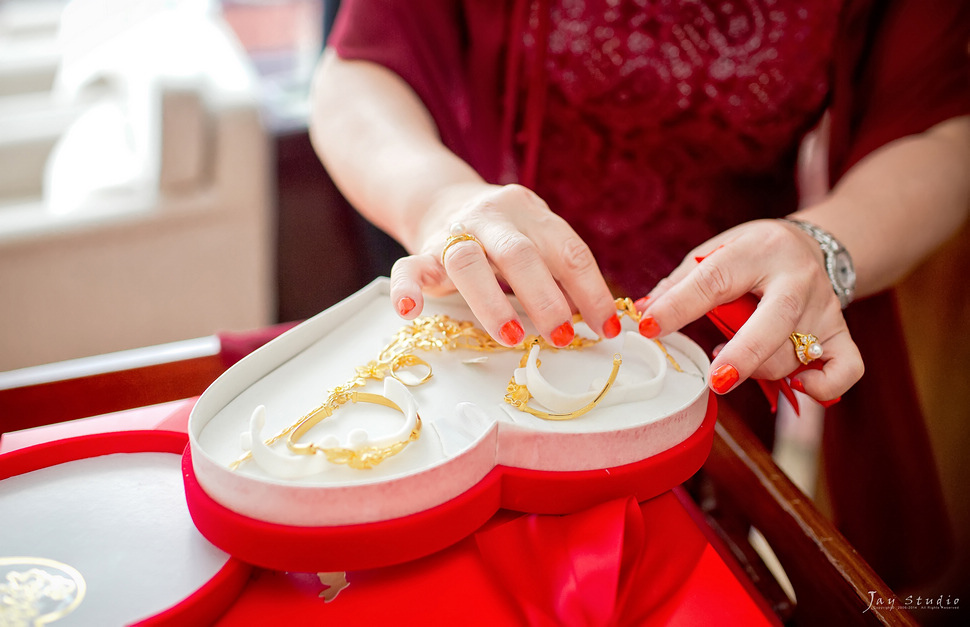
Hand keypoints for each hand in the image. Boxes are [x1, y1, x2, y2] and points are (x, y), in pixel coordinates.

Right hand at [388, 183, 620, 346]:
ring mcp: (454, 233)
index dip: (591, 291)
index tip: (605, 327)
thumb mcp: (537, 242)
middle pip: (520, 254)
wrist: (442, 199)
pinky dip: (407, 289)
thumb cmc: (502, 235)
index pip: (569, 251)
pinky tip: (412, 310)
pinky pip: (408, 268)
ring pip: (467, 262)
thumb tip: (592, 319)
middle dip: (545, 299)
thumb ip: (559, 273)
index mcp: (531, 213)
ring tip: (514, 337)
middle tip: (562, 337)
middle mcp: (493, 218)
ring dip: (492, 304)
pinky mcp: (421, 252)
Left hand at [637, 219, 863, 402]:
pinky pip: (845, 369)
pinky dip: (822, 386)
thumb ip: (680, 283)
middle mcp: (797, 276)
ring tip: (729, 361)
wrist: (812, 244)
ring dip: (759, 369)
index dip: (680, 305)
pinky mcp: (842, 331)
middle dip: (744, 354)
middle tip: (716, 379)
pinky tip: (795, 383)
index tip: (650, 326)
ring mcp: (825, 306)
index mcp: (757, 250)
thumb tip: (642, 312)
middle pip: (776, 319)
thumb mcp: (716, 252)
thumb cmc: (750, 256)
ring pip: (796, 353)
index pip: (715, 279)